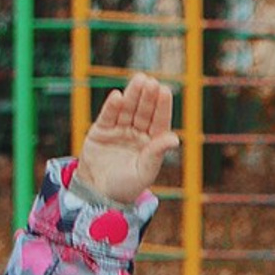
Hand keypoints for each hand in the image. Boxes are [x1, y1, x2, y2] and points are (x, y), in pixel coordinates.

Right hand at [73, 76, 177, 206]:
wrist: (99, 193)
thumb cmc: (127, 186)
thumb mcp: (144, 172)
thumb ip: (157, 153)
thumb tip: (175, 138)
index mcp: (152, 143)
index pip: (159, 122)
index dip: (162, 107)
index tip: (165, 91)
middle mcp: (137, 133)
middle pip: (143, 112)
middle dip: (147, 97)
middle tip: (150, 82)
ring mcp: (119, 130)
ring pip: (127, 110)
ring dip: (132, 95)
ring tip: (138, 80)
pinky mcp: (101, 130)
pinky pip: (108, 116)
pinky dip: (112, 107)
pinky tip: (117, 96)